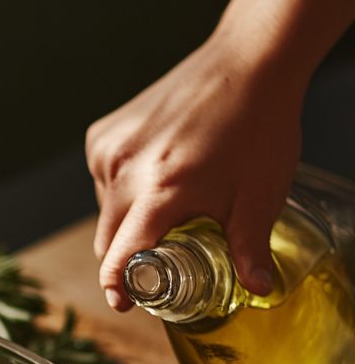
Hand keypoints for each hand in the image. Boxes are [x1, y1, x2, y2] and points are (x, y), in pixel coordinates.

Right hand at [85, 33, 304, 308]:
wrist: (247, 61)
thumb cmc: (259, 126)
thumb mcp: (261, 194)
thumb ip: (251, 248)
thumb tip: (259, 290)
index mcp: (160, 194)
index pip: (118, 258)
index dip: (118, 288)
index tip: (124, 303)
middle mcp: (124, 172)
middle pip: (106, 240)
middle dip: (127, 258)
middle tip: (159, 261)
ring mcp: (110, 150)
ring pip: (103, 211)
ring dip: (125, 221)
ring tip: (164, 206)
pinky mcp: (103, 134)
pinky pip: (101, 180)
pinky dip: (119, 189)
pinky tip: (150, 176)